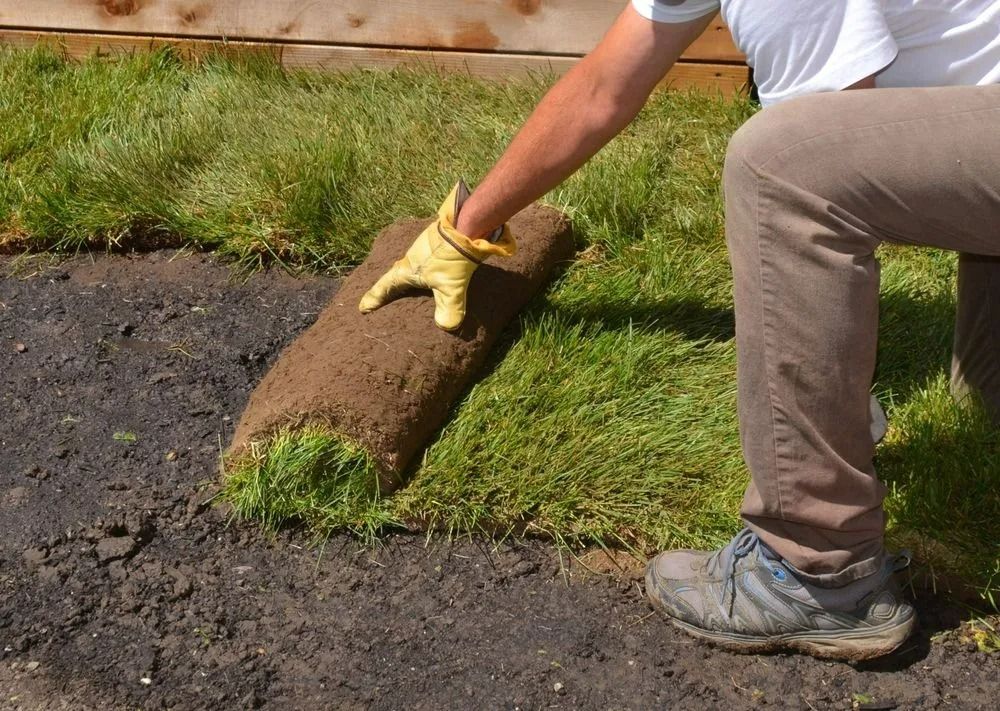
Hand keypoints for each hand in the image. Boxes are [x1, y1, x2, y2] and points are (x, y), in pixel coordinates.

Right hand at [358, 181, 515, 330]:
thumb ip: (449, 307)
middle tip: (381, 298)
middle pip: (395, 276)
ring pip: (409, 267)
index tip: (363, 308)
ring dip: (406, 276)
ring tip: (406, 287)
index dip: (375, 298)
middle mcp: (410, 259)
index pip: (386, 287)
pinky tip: (431, 272)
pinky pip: (424, 261)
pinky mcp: (436, 244)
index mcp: (406, 270)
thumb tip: (447, 325)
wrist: (466, 223)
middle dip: (388, 288)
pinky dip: (423, 270)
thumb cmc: (452, 255)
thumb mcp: (451, 285)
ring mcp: (423, 250)